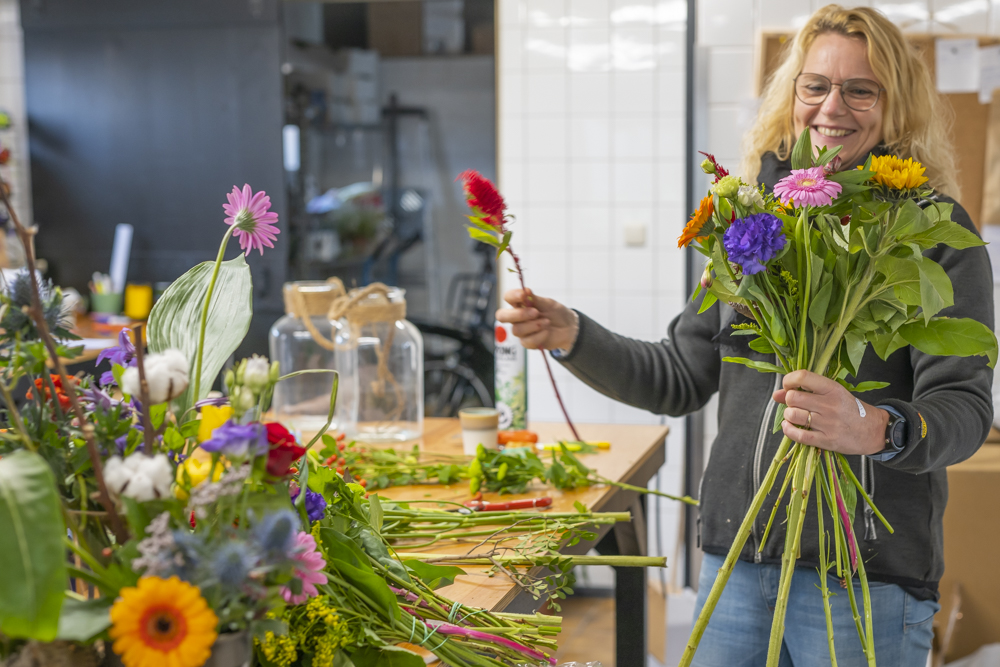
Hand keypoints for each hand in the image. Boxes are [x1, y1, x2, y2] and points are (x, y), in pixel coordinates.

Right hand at [495, 289, 577, 349]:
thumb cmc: (555, 313)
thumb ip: (535, 299)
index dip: (512, 296)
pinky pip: (527, 341)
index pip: (508, 298)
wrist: (568, 327)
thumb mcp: (547, 303)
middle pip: (502, 316)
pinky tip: (547, 331)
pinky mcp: (527, 342)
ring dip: (534, 325)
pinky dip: (539, 335)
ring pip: (516, 330)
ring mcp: (521, 331)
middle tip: (535, 312)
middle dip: (518, 314)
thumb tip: (525, 290)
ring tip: (547, 322)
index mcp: (520, 304)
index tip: (523, 295)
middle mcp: (517, 318)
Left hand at [772, 370, 888, 455]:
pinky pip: (798, 435)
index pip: (802, 377)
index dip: (788, 381)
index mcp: (832, 389)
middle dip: (788, 401)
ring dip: (788, 415)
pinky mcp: (827, 440)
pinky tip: (790, 427)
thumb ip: (805, 391)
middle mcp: (830, 404)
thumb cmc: (850, 410)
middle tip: (795, 405)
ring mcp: (828, 423)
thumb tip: (776, 394)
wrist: (874, 431)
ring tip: (795, 416)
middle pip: (793, 397)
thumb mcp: (833, 394)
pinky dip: (788, 430)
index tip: (789, 387)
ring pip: (792, 415)